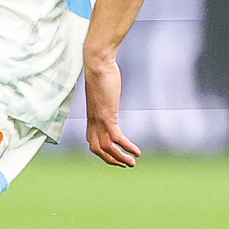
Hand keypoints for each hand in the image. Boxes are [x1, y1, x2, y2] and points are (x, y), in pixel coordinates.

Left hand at [82, 53, 140, 167]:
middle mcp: (93, 121)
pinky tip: (136, 152)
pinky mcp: (107, 115)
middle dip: (110, 160)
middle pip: (97, 149)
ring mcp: (99, 119)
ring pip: (107, 147)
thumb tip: (109, 91)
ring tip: (132, 164)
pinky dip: (126, 147)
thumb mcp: (103, 89)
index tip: (113, 156)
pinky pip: (116, 138)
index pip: (91, 141)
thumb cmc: (100, 72)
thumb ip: (105, 96)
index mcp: (91, 116)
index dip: (101, 152)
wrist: (97, 63)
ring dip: (120, 158)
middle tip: (124, 165)